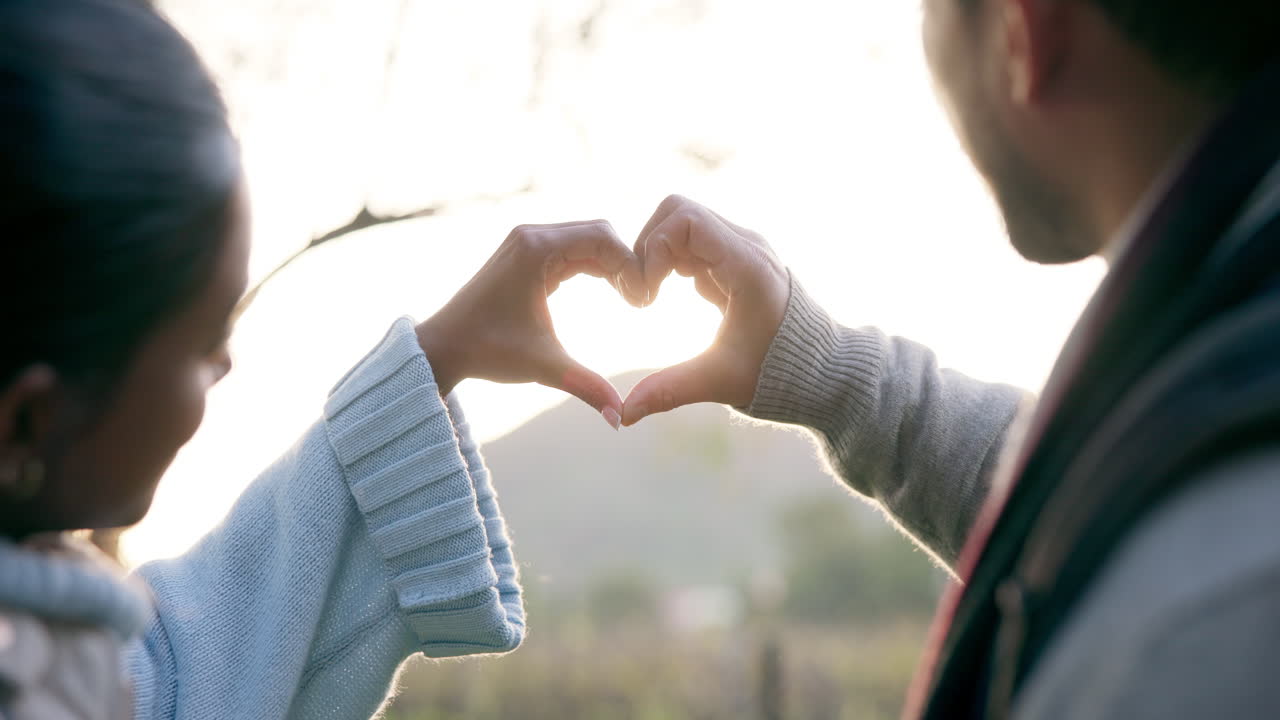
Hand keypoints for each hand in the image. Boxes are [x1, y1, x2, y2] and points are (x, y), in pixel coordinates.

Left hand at [416, 220, 642, 428]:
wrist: (444, 346)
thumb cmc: (487, 351)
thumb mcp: (543, 366)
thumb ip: (586, 386)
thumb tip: (621, 420)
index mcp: (536, 249)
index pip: (603, 238)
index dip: (631, 266)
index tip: (643, 301)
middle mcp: (532, 235)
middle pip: (599, 231)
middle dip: (625, 262)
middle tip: (641, 300)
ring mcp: (527, 241)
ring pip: (588, 237)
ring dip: (612, 263)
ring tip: (631, 298)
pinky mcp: (526, 251)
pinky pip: (573, 247)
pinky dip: (595, 264)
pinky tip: (612, 290)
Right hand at [622, 195, 789, 425]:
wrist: (821, 371)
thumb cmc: (776, 375)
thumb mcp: (720, 381)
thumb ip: (669, 391)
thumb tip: (624, 415)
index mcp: (747, 266)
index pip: (685, 220)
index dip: (652, 249)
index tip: (648, 296)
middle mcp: (746, 246)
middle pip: (678, 211)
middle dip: (648, 246)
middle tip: (643, 292)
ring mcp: (741, 248)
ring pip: (682, 220)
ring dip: (658, 252)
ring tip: (652, 295)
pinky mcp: (734, 258)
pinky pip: (692, 239)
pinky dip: (671, 259)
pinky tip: (668, 294)